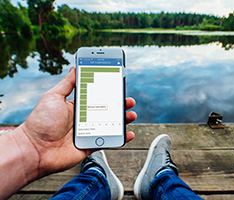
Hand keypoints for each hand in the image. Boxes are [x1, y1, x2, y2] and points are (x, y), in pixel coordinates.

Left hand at [19, 67, 136, 176]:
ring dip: (123, 120)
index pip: (96, 97)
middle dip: (119, 105)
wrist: (34, 149)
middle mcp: (84, 119)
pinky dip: (120, 139)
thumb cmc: (41, 121)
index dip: (108, 92)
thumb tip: (75, 67)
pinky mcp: (90, 146)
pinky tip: (128, 134)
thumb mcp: (53, 96)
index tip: (118, 86)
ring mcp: (88, 133)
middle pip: (107, 111)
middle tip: (128, 100)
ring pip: (110, 125)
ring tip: (131, 115)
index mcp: (76, 107)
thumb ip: (67, 83)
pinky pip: (108, 141)